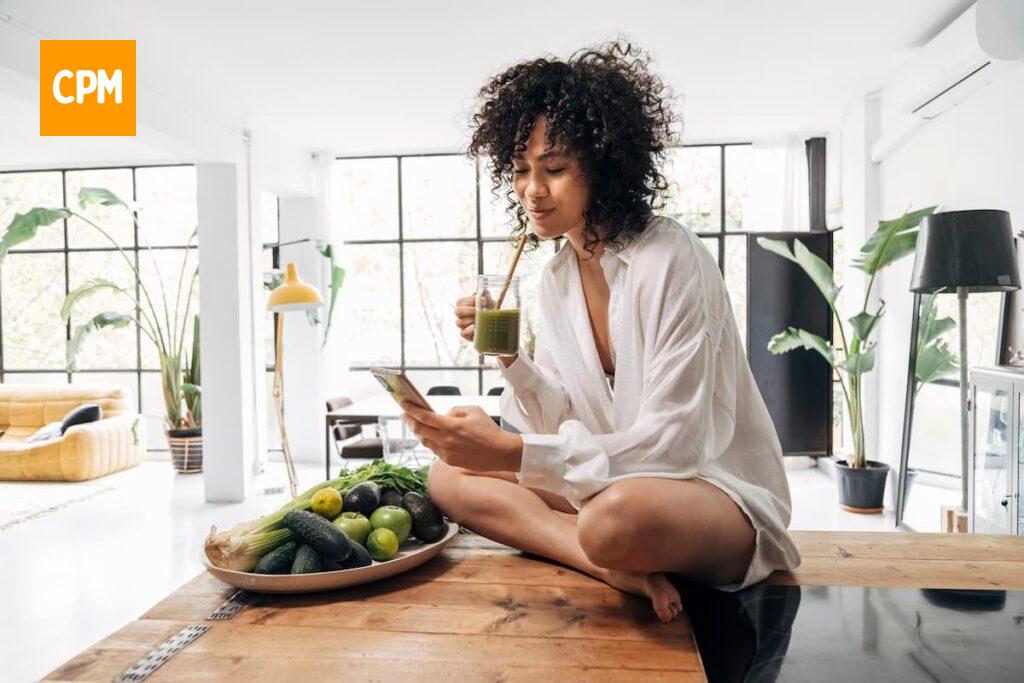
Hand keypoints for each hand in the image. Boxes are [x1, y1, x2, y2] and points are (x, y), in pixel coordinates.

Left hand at [401, 403, 521, 471]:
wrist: (501, 453)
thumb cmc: (489, 430)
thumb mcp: (474, 411)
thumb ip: (455, 410)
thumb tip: (443, 415)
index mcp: (451, 426)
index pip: (424, 417)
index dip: (411, 410)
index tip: (403, 404)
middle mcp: (445, 440)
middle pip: (419, 430)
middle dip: (409, 421)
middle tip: (404, 414)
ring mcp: (446, 452)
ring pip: (424, 441)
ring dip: (418, 432)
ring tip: (415, 425)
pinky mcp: (449, 461)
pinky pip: (434, 449)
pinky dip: (430, 441)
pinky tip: (430, 436)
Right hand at [454, 294, 516, 365]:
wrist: (495, 323)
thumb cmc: (490, 310)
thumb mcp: (489, 301)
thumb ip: (485, 295)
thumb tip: (484, 291)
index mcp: (464, 305)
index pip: (460, 302)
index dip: (470, 301)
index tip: (483, 301)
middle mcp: (461, 315)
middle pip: (457, 311)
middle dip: (470, 310)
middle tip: (481, 311)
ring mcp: (462, 325)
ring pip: (459, 322)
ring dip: (471, 320)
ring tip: (481, 320)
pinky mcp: (465, 334)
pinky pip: (462, 333)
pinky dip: (470, 330)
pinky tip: (476, 328)